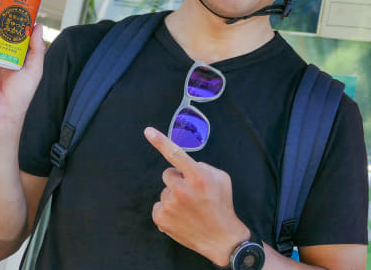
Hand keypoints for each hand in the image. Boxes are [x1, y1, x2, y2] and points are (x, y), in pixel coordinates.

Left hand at [144, 127, 249, 266]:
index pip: (175, 153)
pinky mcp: (161, 219)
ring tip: (190, 208)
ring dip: (174, 196)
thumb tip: (185, 166)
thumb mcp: (221, 178)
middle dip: (178, 180)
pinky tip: (181, 217)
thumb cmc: (222, 205)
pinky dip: (167, 210)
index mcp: (197, 177)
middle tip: (191, 192)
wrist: (221, 238)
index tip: (148, 131)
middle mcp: (182, 190)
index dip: (160, 141)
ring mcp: (170, 205)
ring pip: (165, 191)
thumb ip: (202, 167)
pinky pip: (158, 205)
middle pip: (168, 174)